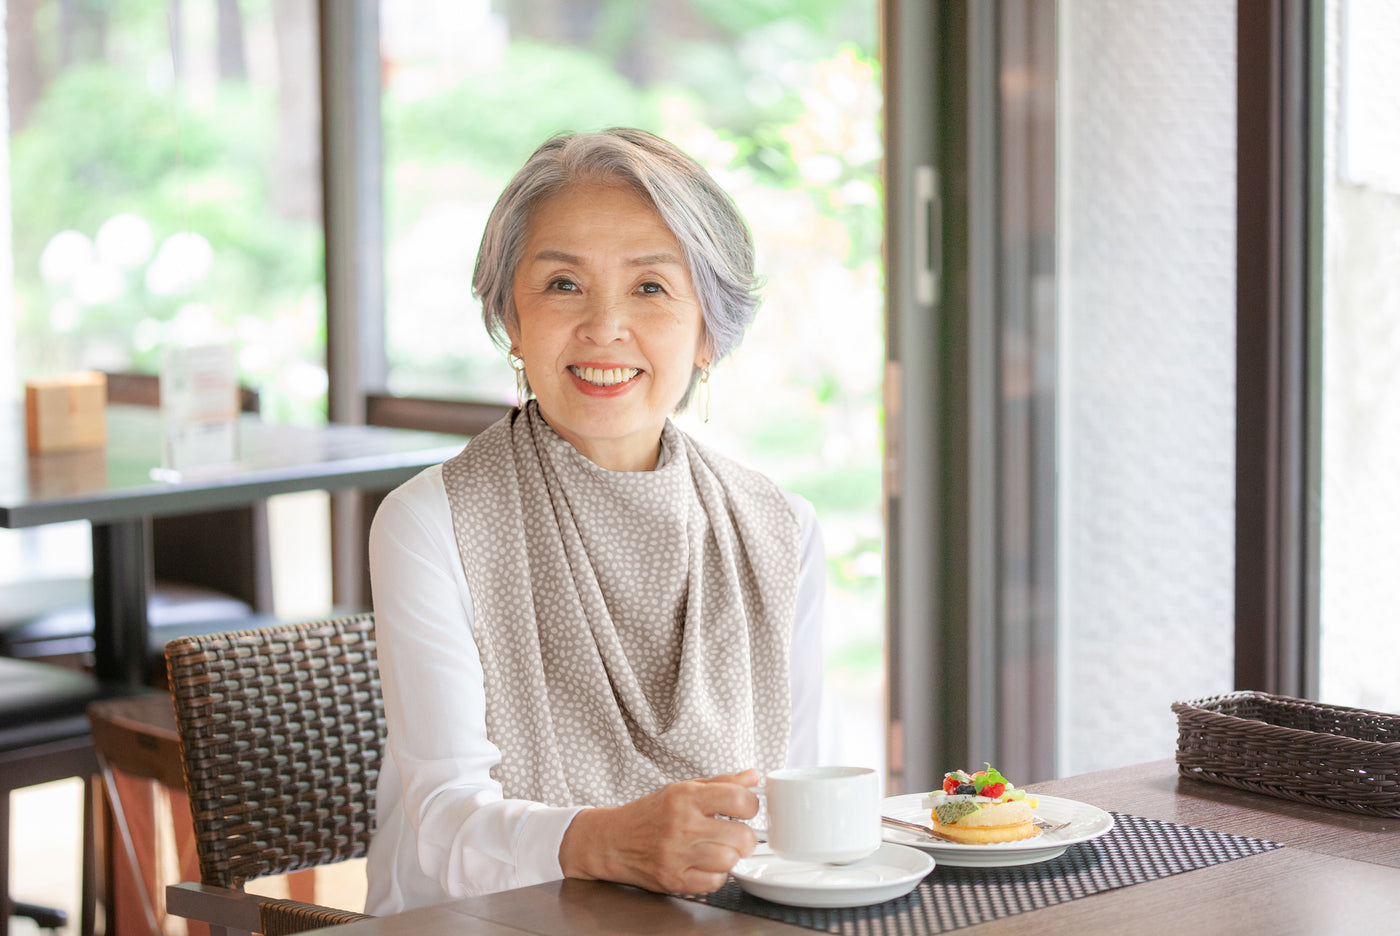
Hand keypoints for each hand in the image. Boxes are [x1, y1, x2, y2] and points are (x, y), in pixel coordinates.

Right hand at [558, 768, 760, 894]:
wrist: (613, 840)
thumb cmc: (650, 814)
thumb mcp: (682, 789)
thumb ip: (721, 783)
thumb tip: (754, 777)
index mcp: (685, 797)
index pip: (739, 799)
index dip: (751, 806)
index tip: (746, 810)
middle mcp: (681, 824)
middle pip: (741, 836)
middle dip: (745, 837)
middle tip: (737, 835)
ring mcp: (676, 854)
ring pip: (729, 860)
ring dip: (730, 857)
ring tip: (720, 850)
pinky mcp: (673, 879)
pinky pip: (714, 882)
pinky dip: (716, 876)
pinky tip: (707, 865)